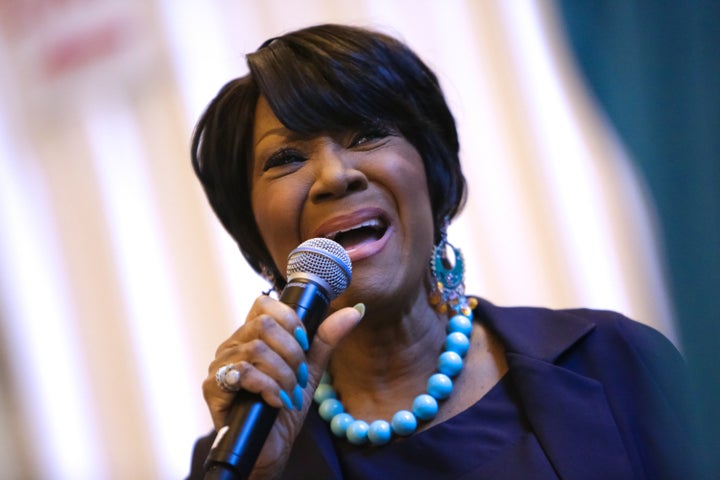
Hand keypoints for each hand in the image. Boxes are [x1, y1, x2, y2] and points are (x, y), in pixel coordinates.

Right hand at [202, 294, 362, 478]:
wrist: (270, 448)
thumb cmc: (285, 407)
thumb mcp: (310, 370)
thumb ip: (326, 339)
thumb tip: (355, 310)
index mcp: (252, 336)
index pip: (263, 304)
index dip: (288, 318)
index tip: (304, 342)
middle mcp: (233, 345)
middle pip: (263, 324)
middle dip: (291, 352)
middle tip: (300, 376)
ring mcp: (220, 365)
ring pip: (256, 349)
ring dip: (283, 374)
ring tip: (290, 393)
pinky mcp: (212, 387)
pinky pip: (243, 372)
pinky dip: (268, 387)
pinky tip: (277, 401)